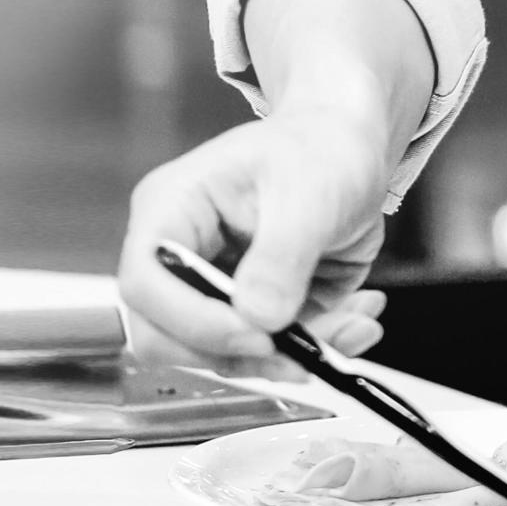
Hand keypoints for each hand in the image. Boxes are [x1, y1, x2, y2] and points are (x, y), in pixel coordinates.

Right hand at [119, 109, 394, 379]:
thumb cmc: (321, 151)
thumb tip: (259, 317)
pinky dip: (321, 346)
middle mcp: (184, 256)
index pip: (146, 284)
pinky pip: (276, 351)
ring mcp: (219, 288)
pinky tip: (360, 317)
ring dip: (296, 354)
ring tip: (355, 324)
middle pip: (172, 337)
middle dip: (244, 353)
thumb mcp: (308, 193)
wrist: (353, 152)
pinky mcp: (258, 310)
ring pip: (230, 354)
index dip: (193, 323)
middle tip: (304, 351)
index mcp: (173, 211)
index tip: (257, 335)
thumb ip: (282, 256)